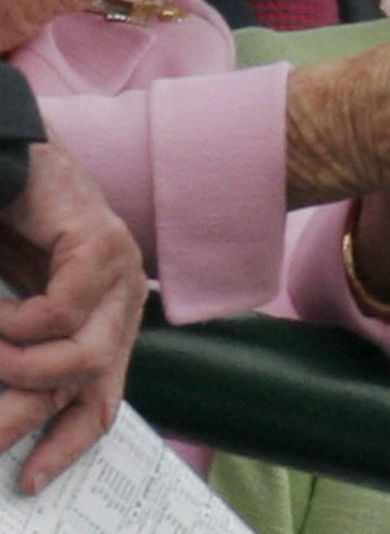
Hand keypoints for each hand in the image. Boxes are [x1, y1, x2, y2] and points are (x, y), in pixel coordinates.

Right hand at [0, 142, 146, 494]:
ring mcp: (119, 269)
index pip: (103, 398)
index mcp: (108, 320)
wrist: (12, 162)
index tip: (28, 482)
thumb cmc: (10, 233)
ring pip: (81, 355)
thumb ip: (16, 358)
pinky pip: (61, 312)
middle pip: (90, 384)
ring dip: (18, 365)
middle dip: (26, 410)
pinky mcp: (101, 244)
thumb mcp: (12, 312)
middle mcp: (123, 298)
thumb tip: (5, 416)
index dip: (69, 443)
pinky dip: (17, 323)